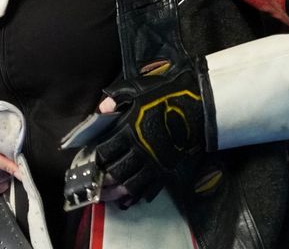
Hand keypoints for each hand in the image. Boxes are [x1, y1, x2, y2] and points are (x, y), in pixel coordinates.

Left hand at [92, 62, 208, 207]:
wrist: (199, 106)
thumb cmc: (166, 95)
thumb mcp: (137, 89)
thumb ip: (116, 98)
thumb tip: (101, 109)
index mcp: (129, 130)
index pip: (106, 150)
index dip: (96, 158)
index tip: (90, 161)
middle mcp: (139, 150)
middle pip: (116, 171)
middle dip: (103, 180)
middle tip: (94, 185)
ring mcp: (154, 162)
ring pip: (131, 183)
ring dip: (117, 191)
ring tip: (107, 196)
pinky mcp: (167, 169)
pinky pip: (151, 188)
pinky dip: (139, 196)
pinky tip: (131, 200)